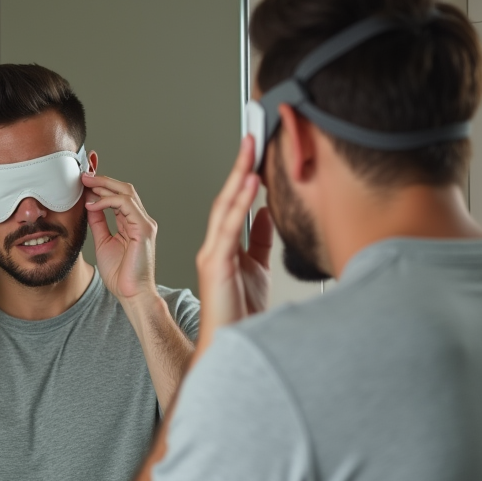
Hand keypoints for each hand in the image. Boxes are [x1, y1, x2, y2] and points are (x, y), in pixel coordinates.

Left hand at [82, 173, 158, 303]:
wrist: (131, 294)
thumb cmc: (120, 274)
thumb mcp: (102, 241)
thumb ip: (98, 222)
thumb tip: (89, 204)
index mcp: (131, 223)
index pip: (118, 196)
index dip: (102, 185)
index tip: (84, 179)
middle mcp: (140, 220)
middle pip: (124, 189)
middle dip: (102, 179)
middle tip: (82, 174)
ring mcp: (144, 223)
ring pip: (126, 192)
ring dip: (104, 185)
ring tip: (85, 183)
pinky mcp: (144, 229)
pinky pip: (126, 204)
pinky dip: (107, 201)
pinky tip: (91, 204)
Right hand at [193, 136, 272, 359]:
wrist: (229, 344)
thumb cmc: (240, 314)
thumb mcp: (257, 268)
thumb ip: (260, 240)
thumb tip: (269, 211)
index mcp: (224, 246)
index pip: (234, 202)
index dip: (244, 174)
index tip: (256, 149)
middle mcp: (214, 246)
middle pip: (227, 197)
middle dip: (240, 166)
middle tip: (252, 137)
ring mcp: (212, 254)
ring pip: (225, 208)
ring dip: (239, 177)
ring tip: (251, 151)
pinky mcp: (215, 265)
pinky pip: (229, 229)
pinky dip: (241, 204)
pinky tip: (251, 185)